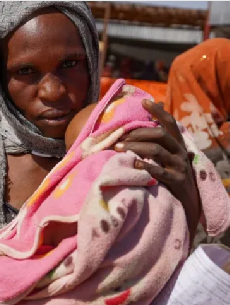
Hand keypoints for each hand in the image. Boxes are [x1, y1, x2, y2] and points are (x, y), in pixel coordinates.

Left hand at [114, 100, 200, 236]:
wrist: (187, 202)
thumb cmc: (171, 176)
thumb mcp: (168, 158)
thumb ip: (157, 144)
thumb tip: (139, 127)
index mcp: (177, 144)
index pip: (169, 122)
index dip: (158, 111)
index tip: (144, 102)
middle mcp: (180, 152)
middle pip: (159, 135)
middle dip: (138, 134)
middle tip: (119, 138)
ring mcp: (179, 166)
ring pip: (156, 151)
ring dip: (135, 148)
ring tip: (118, 149)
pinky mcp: (176, 180)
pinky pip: (159, 171)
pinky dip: (145, 167)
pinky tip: (133, 165)